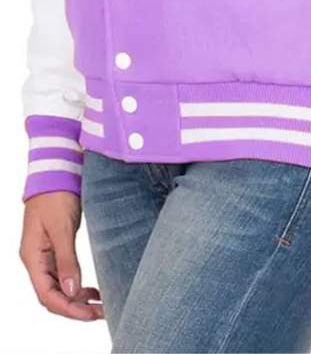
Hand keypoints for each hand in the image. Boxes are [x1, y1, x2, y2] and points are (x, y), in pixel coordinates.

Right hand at [19, 192, 102, 320]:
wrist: (55, 171)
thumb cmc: (55, 194)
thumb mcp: (62, 227)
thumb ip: (66, 259)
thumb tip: (72, 291)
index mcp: (33, 257)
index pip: (47, 295)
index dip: (69, 309)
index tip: (91, 314)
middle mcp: (36, 260)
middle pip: (53, 296)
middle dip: (76, 308)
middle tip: (102, 312)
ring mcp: (45, 255)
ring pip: (59, 288)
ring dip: (78, 299)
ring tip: (101, 305)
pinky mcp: (55, 248)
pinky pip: (63, 275)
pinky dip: (77, 286)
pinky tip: (92, 290)